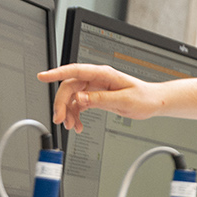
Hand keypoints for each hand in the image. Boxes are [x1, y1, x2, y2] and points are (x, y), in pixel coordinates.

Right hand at [37, 64, 164, 132]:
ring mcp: (94, 87)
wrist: (153, 102)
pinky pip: (79, 104)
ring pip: (72, 97)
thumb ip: (100, 99)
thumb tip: (80, 98)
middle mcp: (96, 79)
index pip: (75, 70)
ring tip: (71, 126)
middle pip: (69, 87)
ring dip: (68, 112)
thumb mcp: (123, 100)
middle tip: (60, 119)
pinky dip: (76, 115)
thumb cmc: (144, 97)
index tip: (43, 76)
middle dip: (62, 103)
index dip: (57, 73)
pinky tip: (78, 125)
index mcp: (103, 74)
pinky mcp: (95, 97)